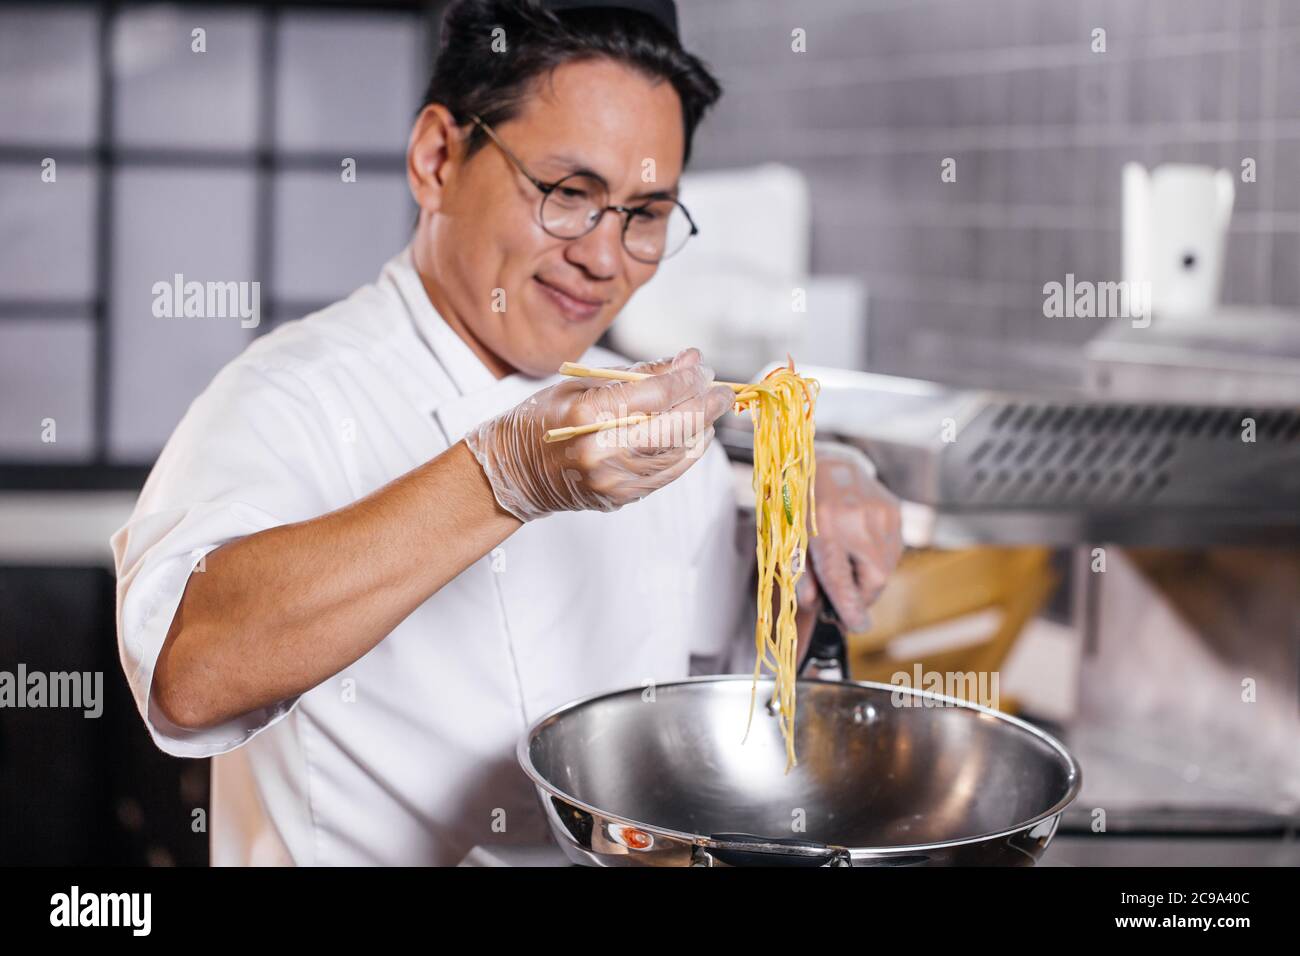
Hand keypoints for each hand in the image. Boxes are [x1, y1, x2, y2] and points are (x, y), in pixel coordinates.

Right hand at [464, 348, 733, 521]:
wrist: (515, 471)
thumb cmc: (543, 420)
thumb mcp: (581, 384)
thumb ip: (638, 374)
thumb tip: (687, 361)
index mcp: (585, 415)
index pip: (656, 394)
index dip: (687, 378)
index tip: (701, 365)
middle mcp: (601, 451)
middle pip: (674, 425)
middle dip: (705, 403)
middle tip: (720, 388)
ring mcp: (612, 479)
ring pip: (677, 451)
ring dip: (701, 427)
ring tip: (708, 407)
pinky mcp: (620, 497)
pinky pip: (668, 473)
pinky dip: (688, 452)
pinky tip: (695, 434)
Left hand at [796, 442, 902, 631]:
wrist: (822, 459)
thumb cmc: (797, 500)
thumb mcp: (785, 535)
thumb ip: (798, 571)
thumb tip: (813, 605)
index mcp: (821, 525)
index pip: (839, 577)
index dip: (848, 607)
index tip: (856, 626)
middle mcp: (855, 518)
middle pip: (873, 578)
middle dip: (861, 597)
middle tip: (846, 601)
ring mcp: (879, 512)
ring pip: (885, 567)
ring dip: (868, 578)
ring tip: (847, 566)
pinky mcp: (893, 509)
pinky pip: (892, 549)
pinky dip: (877, 558)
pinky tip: (859, 548)